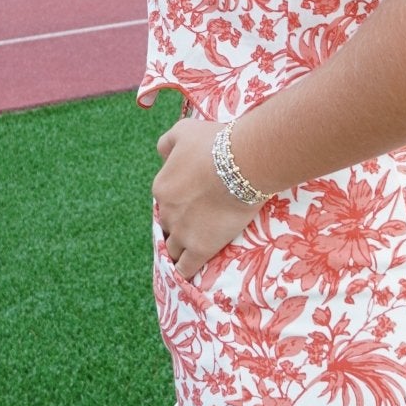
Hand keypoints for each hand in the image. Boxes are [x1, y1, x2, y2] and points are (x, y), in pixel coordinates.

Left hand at [153, 118, 256, 280]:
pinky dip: (186, 271)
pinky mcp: (200, 248)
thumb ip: (168, 142)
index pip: (165, 201)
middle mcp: (166, 211)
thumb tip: (161, 154)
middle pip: (168, 226)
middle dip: (179, 226)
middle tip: (197, 226)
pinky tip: (191, 275)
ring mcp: (182, 232)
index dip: (179, 203)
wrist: (243, 163)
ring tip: (190, 255)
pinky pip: (186, 268)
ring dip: (180, 251)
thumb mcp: (184, 130)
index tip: (193, 203)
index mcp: (161, 186)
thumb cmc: (215, 143)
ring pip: (174, 249)